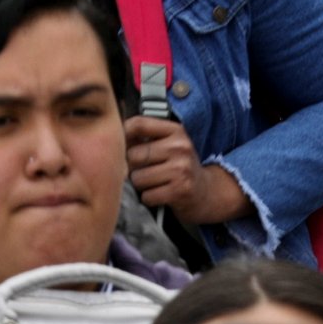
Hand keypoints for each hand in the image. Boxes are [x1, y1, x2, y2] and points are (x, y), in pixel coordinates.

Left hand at [125, 115, 248, 224]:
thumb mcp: (170, 145)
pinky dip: (149, 198)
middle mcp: (180, 147)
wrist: (207, 192)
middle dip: (134, 167)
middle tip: (146, 171)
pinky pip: (147, 196)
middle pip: (134, 155)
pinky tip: (161, 194)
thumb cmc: (181, 168)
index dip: (124, 135)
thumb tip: (116, 136)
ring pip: (138, 178)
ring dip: (141, 185)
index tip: (123, 144)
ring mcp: (181, 169)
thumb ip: (146, 138)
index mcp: (176, 131)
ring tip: (155, 183)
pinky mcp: (180, 190)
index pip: (139, 124)